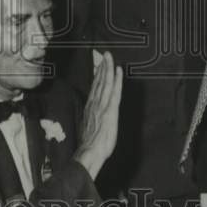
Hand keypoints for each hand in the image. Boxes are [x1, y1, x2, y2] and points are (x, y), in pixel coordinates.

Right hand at [74, 51, 122, 179]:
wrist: (90, 152)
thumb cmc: (90, 144)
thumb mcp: (88, 126)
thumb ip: (91, 116)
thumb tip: (92, 112)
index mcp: (90, 107)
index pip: (94, 86)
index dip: (97, 74)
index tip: (99, 64)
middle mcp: (95, 103)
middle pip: (99, 81)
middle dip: (102, 67)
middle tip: (104, 54)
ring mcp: (103, 105)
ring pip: (105, 83)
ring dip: (107, 69)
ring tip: (109, 58)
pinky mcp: (110, 110)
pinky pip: (114, 91)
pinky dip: (116, 80)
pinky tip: (118, 71)